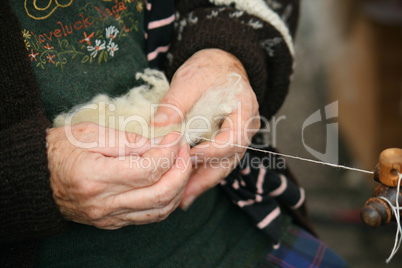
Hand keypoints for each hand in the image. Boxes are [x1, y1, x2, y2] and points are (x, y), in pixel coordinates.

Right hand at [47, 122, 191, 228]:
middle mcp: (103, 204)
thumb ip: (128, 140)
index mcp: (95, 178)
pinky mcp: (111, 223)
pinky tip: (170, 183)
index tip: (176, 137)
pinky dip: (166, 201)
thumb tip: (161, 143)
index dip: (169, 152)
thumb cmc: (60, 150)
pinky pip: (149, 217)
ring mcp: (108, 217)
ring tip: (182, 165)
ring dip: (179, 188)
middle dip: (182, 170)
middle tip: (185, 150)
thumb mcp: (90, 133)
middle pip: (160, 194)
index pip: (149, 170)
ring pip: (159, 210)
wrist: (36, 178)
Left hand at [153, 49, 260, 209]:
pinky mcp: (225, 141)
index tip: (189, 156)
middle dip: (205, 178)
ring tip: (181, 199)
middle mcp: (245, 128)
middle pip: (229, 159)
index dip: (212, 151)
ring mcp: (236, 137)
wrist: (221, 65)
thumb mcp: (191, 79)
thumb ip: (176, 102)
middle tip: (182, 196)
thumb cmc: (208, 69)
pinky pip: (216, 161)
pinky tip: (185, 186)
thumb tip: (159, 126)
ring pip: (223, 165)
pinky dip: (201, 173)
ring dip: (202, 182)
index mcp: (244, 110)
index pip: (233, 139)